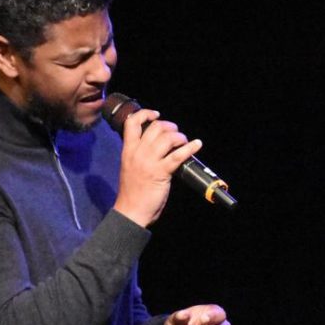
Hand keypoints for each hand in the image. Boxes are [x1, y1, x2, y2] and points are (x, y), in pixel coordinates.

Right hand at [112, 109, 202, 226]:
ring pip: (167, 138)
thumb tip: (157, 145)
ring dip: (180, 137)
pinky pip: (178, 155)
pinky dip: (190, 148)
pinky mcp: (161, 172)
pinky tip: (197, 145)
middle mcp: (137, 153)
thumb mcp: (130, 167)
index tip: (156, 115)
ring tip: (184, 142)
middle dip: (170, 127)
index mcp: (128, 150)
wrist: (130, 210)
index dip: (145, 114)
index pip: (132, 123)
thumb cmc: (132, 192)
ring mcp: (149, 162)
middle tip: (176, 133)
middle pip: (155, 127)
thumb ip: (139, 154)